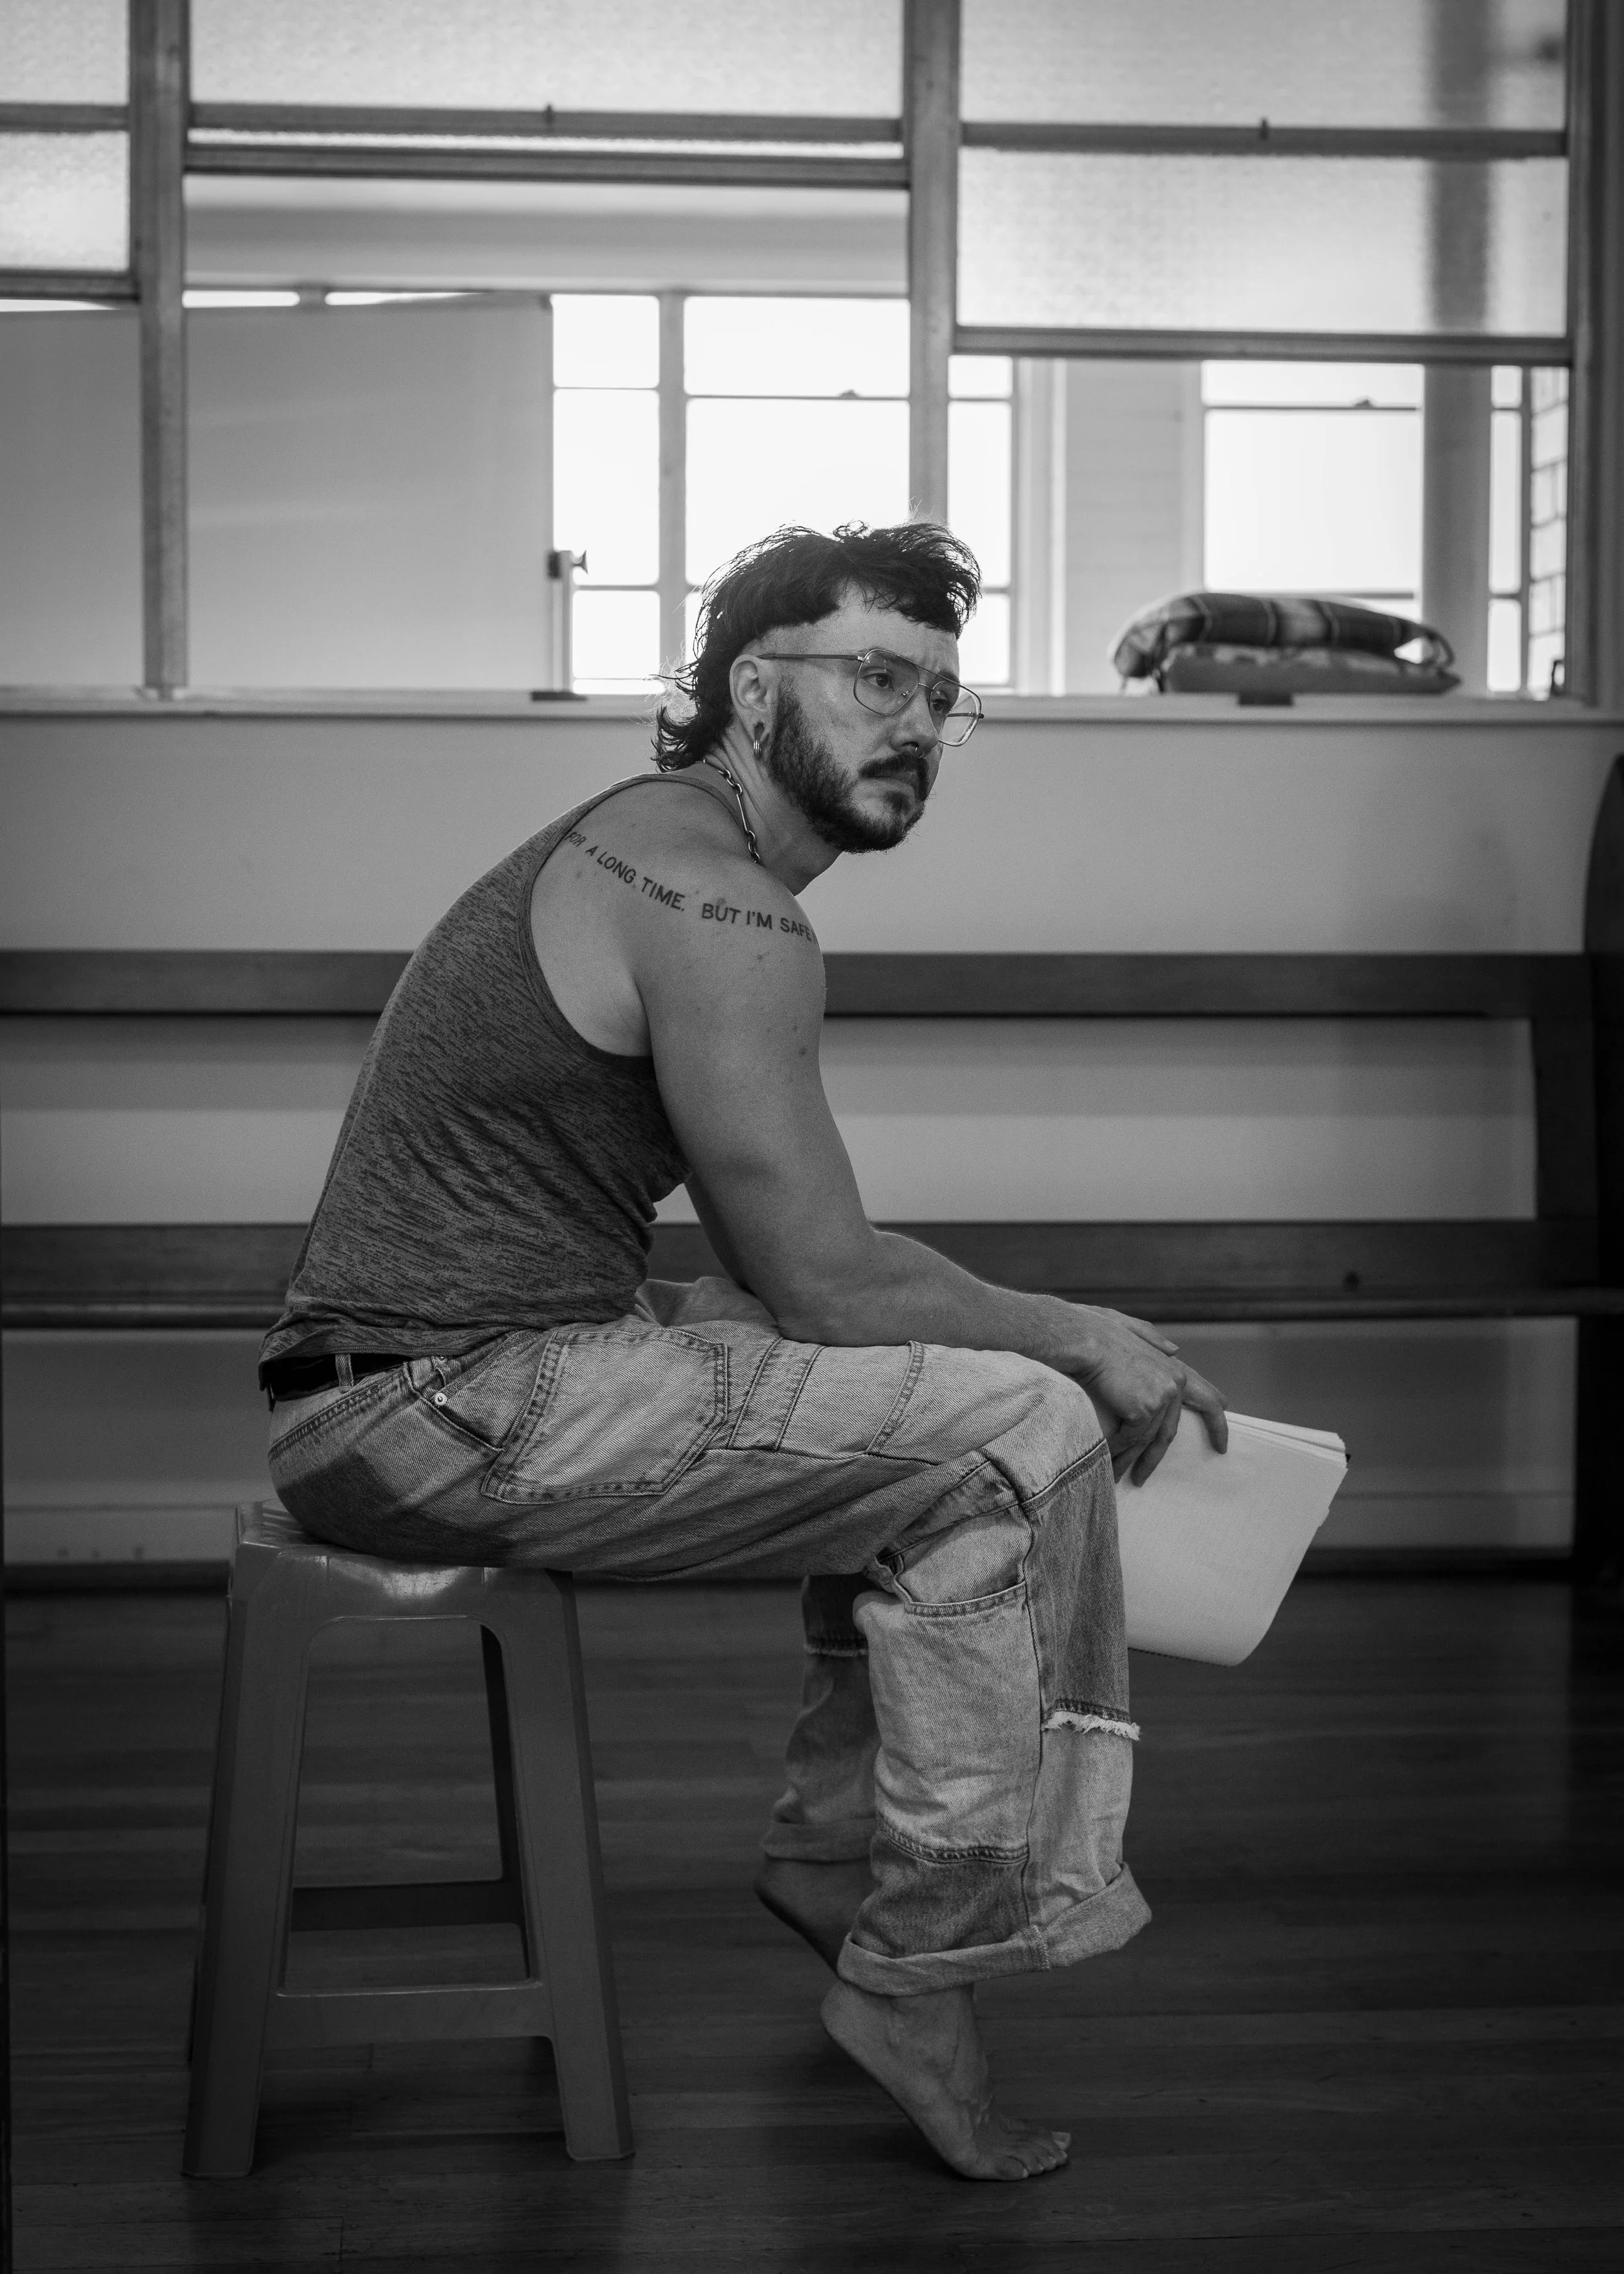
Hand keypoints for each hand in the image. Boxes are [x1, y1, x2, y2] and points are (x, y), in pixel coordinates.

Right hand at [1067, 1307, 1227, 1485]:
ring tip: (1116, 1476)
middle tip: (1144, 1478)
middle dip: (1155, 1459)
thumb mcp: (1128, 1327)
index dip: (1216, 1424)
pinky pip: (1130, 1439)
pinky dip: (1117, 1452)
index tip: (1221, 1446)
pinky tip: (1106, 1462)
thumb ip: (1151, 1337)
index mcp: (1173, 1366)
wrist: (1079, 1339)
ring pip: (1147, 1441)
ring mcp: (1160, 1397)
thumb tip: (1176, 1349)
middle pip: (1169, 1432)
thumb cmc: (1094, 1330)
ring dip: (1130, 1461)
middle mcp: (1174, 1382)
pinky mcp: (1143, 1410)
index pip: (1206, 1399)